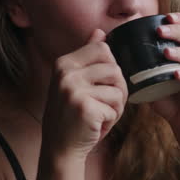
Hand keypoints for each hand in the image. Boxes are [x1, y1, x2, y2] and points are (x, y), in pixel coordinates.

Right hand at [41, 29, 128, 161]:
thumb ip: (87, 56)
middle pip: (115, 69)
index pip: (103, 49)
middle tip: (103, 105)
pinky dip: (111, 120)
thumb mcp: (75, 82)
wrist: (60, 148)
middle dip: (117, 90)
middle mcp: (66, 73)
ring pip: (118, 89)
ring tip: (100, 115)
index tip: (100, 86)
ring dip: (116, 106)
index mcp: (64, 63)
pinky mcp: (85, 108)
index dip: (111, 70)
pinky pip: (116, 108)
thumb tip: (100, 32)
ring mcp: (74, 90)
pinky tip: (96, 126)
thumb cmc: (72, 115)